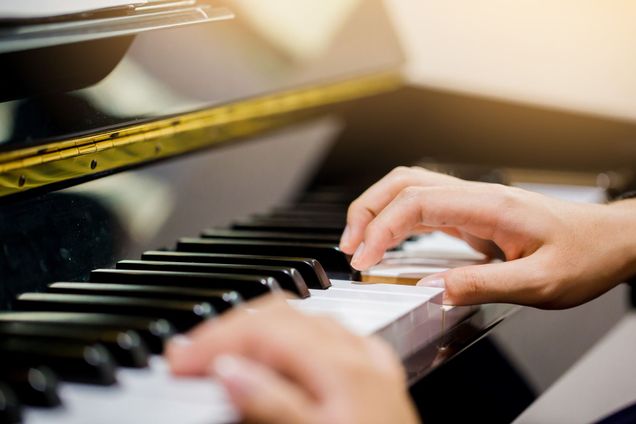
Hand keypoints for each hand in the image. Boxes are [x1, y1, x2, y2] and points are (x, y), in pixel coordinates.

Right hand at [166, 295, 418, 423]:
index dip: (215, 341)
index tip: (178, 361)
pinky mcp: (377, 376)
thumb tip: (229, 370)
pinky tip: (289, 346)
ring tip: (226, 351)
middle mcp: (357, 355)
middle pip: (281, 316)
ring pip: (306, 321)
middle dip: (230, 329)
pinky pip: (333, 336)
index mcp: (341, 367)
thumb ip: (273, 405)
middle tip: (191, 355)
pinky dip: (297, 335)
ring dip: (259, 330)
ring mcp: (369, 363)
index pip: (263, 332)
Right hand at [340, 166, 635, 307]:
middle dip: (367, 209)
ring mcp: (472, 202)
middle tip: (348, 245)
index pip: (418, 202)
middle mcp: (476, 196)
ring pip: (409, 189)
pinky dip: (396, 220)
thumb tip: (436, 289)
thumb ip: (485, 285)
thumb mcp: (541, 283)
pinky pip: (423, 206)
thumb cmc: (583, 255)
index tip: (364, 257)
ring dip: (377, 210)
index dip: (382, 227)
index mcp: (490, 206)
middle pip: (404, 182)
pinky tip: (386, 240)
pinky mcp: (472, 214)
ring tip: (358, 241)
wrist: (609, 241)